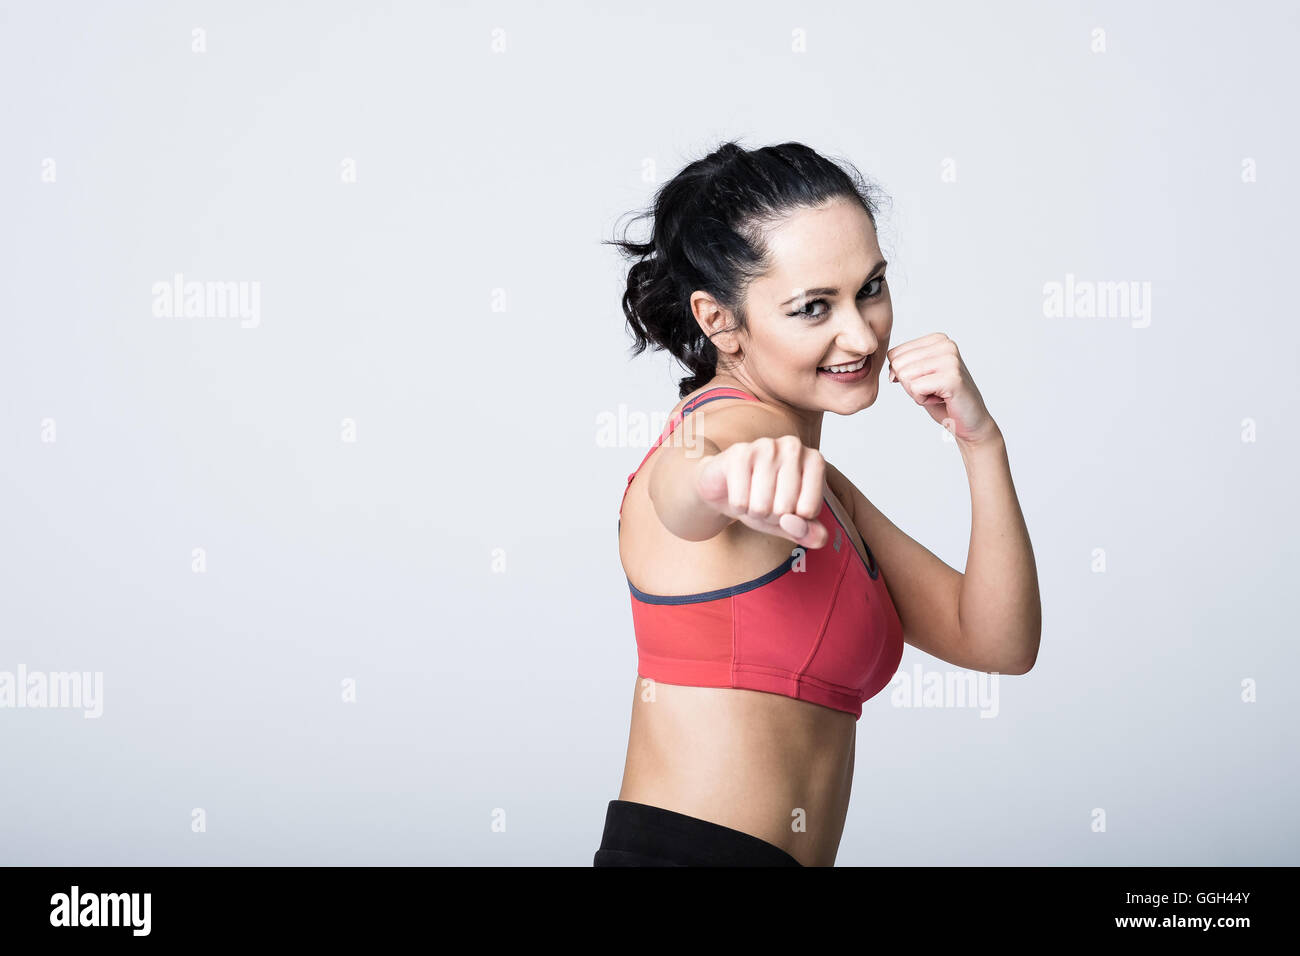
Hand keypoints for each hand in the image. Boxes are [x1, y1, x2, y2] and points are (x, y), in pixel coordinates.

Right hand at [694, 436, 829, 548]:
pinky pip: (740, 501)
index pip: (809, 510)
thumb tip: (803, 530)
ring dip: (754, 513)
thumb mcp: (792, 523)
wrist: (725, 488)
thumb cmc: (764, 501)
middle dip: (771, 517)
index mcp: (814, 460)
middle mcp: (793, 447)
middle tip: (765, 502)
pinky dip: (738, 507)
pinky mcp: (739, 453)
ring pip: (762, 506)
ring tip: (751, 498)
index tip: (786, 506)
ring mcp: (766, 446)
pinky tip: (738, 493)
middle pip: (785, 509)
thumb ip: (811, 534)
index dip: (793, 520)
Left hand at [886, 333, 996, 441]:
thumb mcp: (918, 377)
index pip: (895, 354)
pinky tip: (942, 399)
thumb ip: (903, 366)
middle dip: (909, 385)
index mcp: (937, 339)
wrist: (969, 421)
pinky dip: (922, 400)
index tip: (927, 382)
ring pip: (905, 376)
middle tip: (932, 390)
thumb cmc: (944, 400)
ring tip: (938, 394)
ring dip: (916, 393)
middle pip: (898, 364)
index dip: (904, 376)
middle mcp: (946, 344)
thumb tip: (891, 369)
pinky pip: (915, 388)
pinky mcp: (952, 377)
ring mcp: (950, 360)